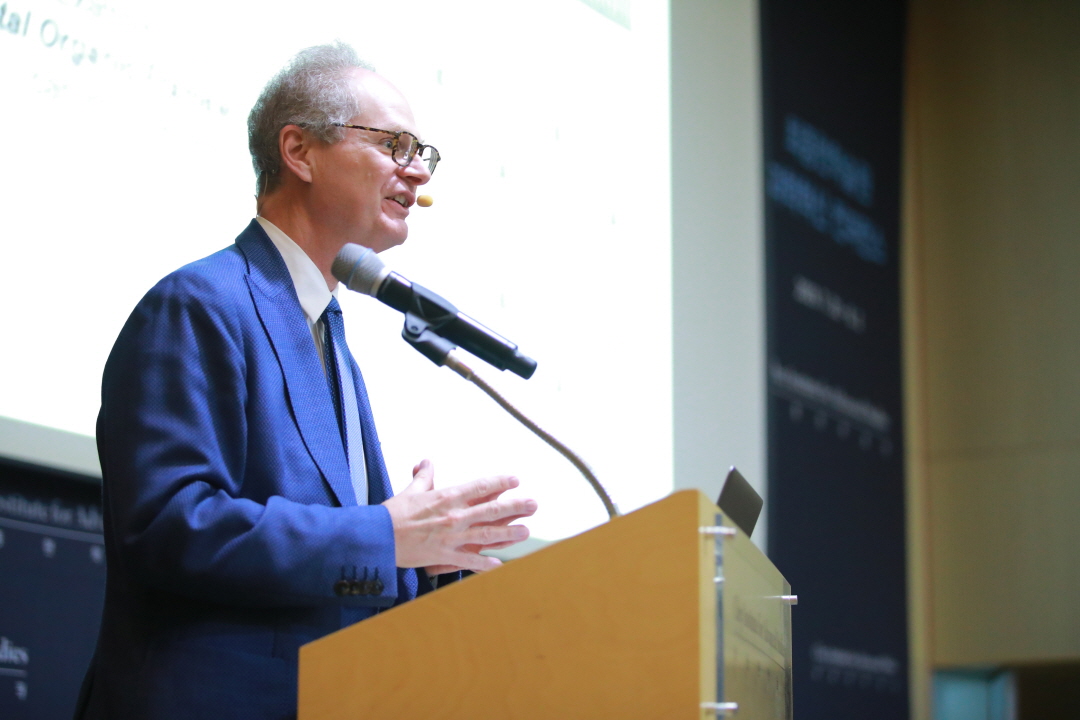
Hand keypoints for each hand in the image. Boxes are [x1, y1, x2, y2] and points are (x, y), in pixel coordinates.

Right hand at [381, 459, 537, 573]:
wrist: (378, 538)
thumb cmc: (394, 514)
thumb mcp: (412, 490)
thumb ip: (424, 476)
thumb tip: (426, 462)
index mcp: (447, 497)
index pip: (480, 486)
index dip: (500, 482)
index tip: (515, 480)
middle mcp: (455, 516)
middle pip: (492, 510)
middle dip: (515, 507)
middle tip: (533, 504)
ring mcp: (452, 537)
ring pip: (488, 535)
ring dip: (509, 533)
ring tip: (526, 531)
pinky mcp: (445, 556)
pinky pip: (471, 562)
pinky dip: (486, 565)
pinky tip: (500, 565)